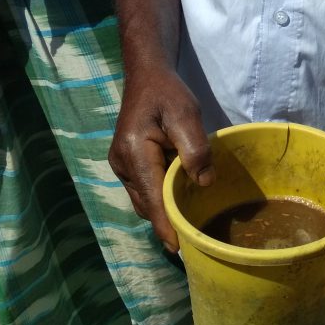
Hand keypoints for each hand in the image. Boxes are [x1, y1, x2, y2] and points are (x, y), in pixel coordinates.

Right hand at [109, 68, 213, 250]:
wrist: (146, 76)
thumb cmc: (167, 93)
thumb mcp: (186, 114)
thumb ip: (195, 148)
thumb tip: (203, 183)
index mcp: (134, 153)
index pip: (152, 198)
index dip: (166, 225)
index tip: (178, 248)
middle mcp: (122, 164)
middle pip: (146, 204)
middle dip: (166, 223)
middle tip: (193, 240)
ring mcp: (122, 165)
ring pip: (144, 199)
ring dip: (163, 211)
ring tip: (188, 225)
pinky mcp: (127, 163)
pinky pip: (144, 189)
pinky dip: (160, 198)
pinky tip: (179, 200)